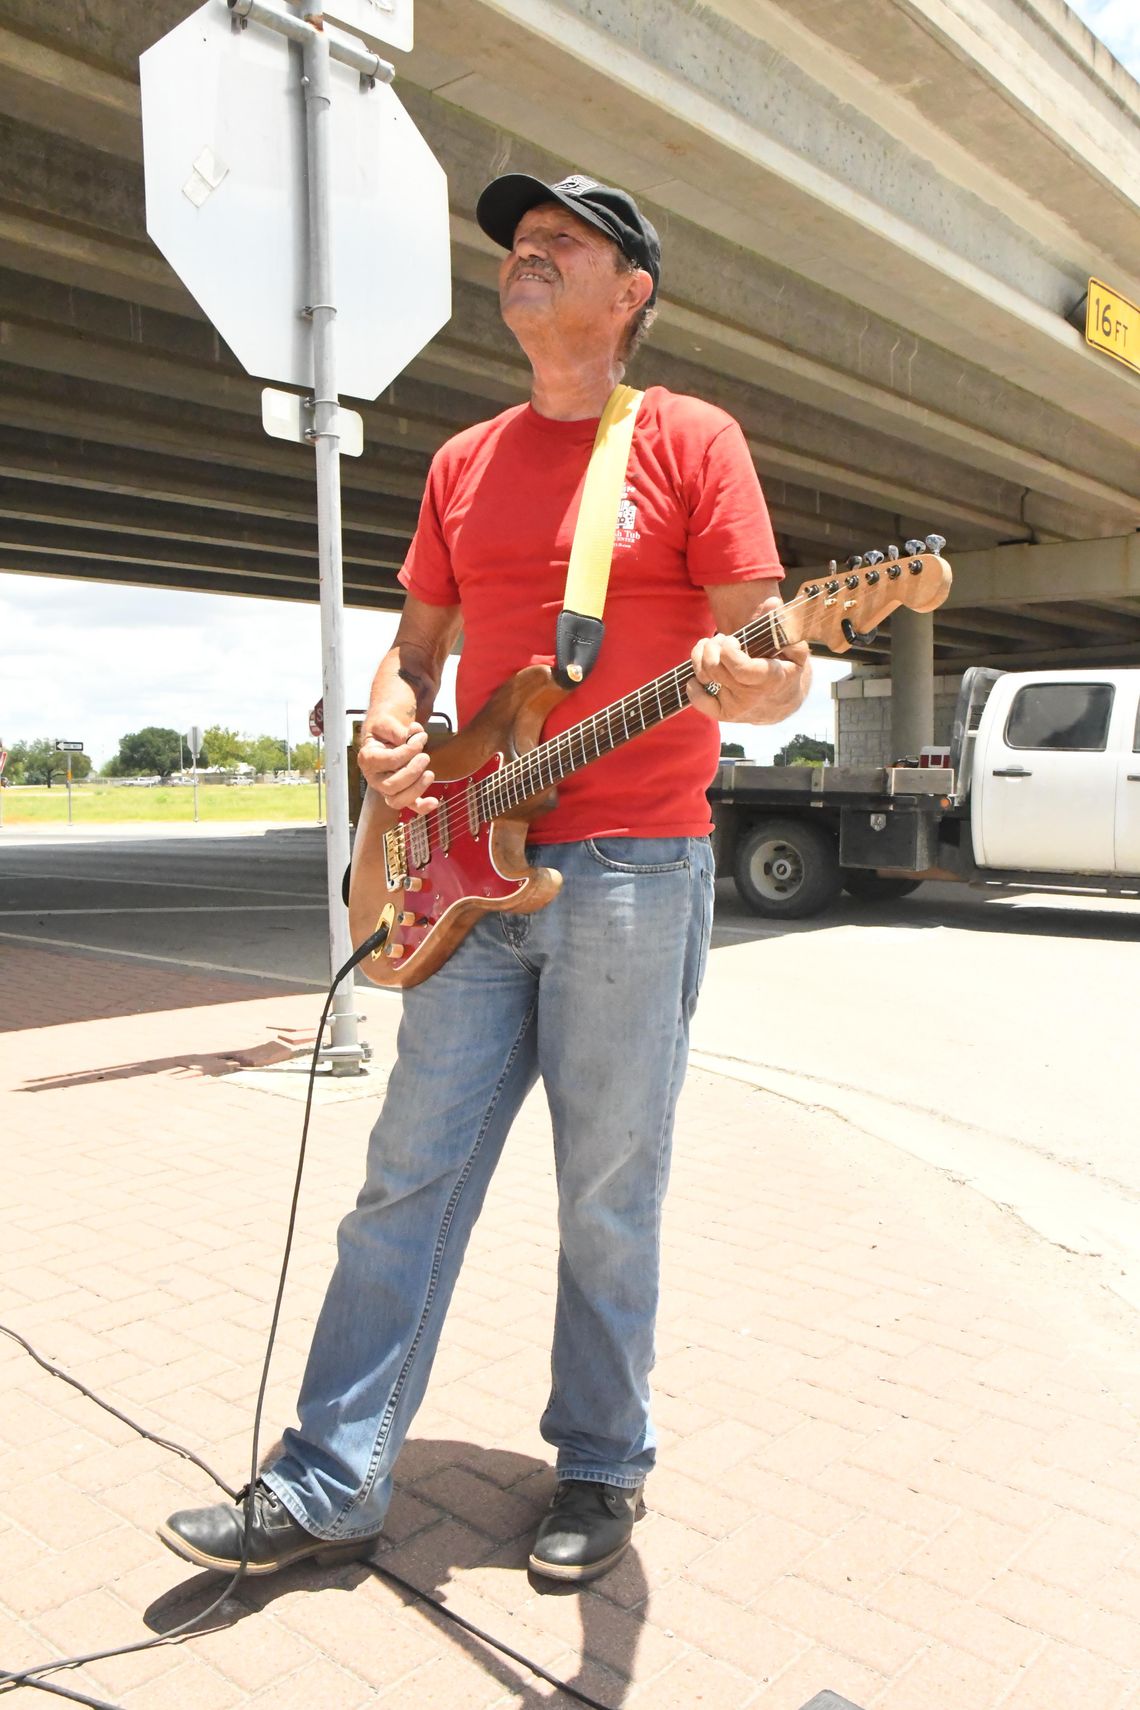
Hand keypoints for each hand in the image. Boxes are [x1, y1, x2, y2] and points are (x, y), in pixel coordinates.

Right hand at [357, 715, 437, 814]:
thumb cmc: (384, 728)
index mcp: (367, 759)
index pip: (388, 761)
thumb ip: (400, 729)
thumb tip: (415, 733)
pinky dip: (422, 807)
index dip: (407, 751)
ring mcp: (386, 788)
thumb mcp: (387, 722)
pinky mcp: (400, 793)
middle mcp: (374, 778)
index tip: (420, 738)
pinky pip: (409, 806)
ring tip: (429, 774)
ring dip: (416, 788)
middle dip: (412, 772)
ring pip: (397, 800)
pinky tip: (434, 802)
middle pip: (391, 785)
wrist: (385, 733)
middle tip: (424, 757)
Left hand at [686, 629, 810, 724]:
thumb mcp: (791, 644)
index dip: (729, 650)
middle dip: (713, 645)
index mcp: (771, 677)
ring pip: (704, 676)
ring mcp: (737, 707)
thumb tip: (772, 603)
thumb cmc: (784, 665)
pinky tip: (701, 673)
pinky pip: (699, 700)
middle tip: (722, 639)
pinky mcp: (724, 714)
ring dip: (702, 655)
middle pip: (715, 667)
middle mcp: (752, 696)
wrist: (782, 700)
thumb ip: (782, 622)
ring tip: (712, 647)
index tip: (732, 640)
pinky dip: (693, 685)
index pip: (741, 668)